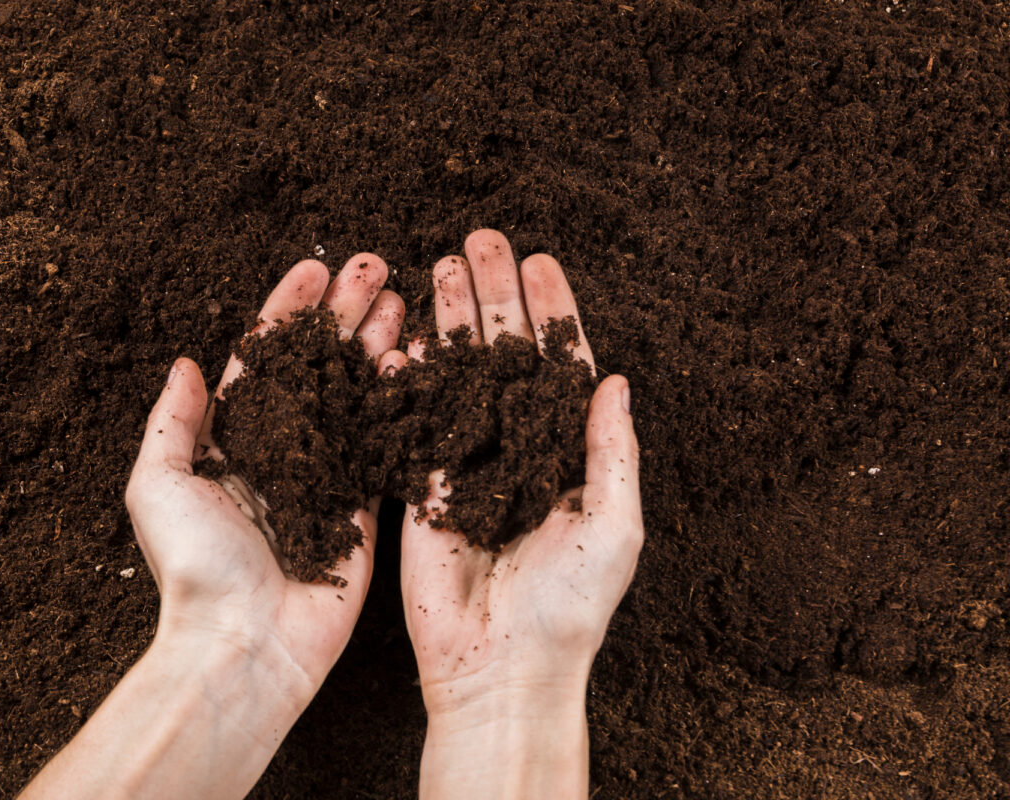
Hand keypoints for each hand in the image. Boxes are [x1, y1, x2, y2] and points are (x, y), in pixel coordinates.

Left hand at [128, 253, 403, 696]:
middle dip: (344, 314)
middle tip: (374, 268)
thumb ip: (174, 421)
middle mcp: (283, 453)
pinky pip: (384, 443)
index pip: (264, 360)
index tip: (315, 269)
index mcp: (232, 443)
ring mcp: (326, 477)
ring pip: (356, 393)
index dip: (289, 312)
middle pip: (318, 366)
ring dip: (377, 342)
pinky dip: (399, 398)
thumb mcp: (158, 484)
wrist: (247, 645)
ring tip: (400, 297)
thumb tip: (186, 362)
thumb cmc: (196, 568)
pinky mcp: (363, 508)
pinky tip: (415, 357)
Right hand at [387, 230, 642, 798]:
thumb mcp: (614, 524)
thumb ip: (611, 449)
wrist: (500, 666)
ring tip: (442, 262)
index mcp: (565, 452)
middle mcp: (515, 447)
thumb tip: (617, 377)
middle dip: (493, 296)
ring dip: (450, 318)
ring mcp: (465, 461)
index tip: (540, 262)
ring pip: (456, 373)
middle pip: (502, 354)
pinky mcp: (421, 483)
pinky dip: (409, 373)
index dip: (551, 313)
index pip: (558, 366)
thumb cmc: (569, 605)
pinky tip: (406, 328)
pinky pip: (413, 418)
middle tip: (481, 239)